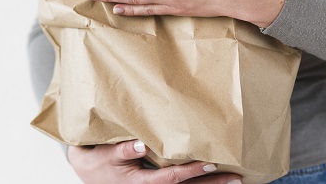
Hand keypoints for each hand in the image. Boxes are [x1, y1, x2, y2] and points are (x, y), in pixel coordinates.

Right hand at [67, 140, 241, 183]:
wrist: (89, 173)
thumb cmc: (98, 161)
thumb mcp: (106, 155)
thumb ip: (123, 150)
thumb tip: (141, 144)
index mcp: (141, 183)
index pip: (172, 178)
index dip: (192, 171)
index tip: (211, 163)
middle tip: (236, 178)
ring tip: (234, 181)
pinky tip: (212, 181)